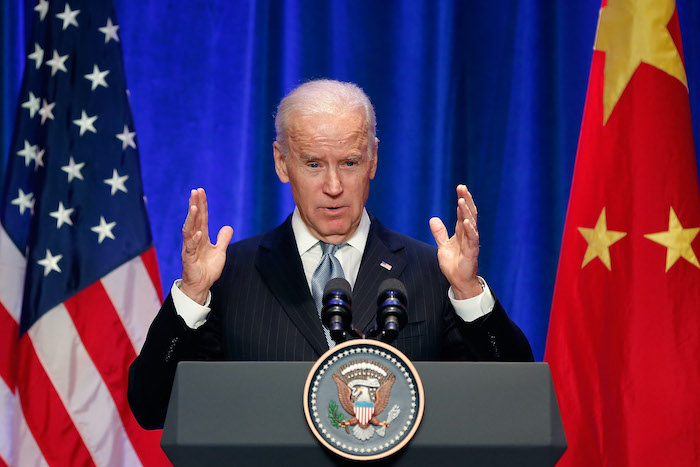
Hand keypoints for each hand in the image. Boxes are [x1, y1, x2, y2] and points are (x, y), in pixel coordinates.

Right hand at [180, 188, 232, 304]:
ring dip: (191, 219)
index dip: (202, 204)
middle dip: (194, 205)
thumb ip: (223, 239)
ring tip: (194, 207)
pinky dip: (194, 240)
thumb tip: (228, 226)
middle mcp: (194, 240)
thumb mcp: (219, 252)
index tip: (200, 191)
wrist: (202, 285)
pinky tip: (199, 233)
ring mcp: (190, 248)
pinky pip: (190, 248)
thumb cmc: (208, 269)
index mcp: (201, 237)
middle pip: (194, 220)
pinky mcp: (189, 259)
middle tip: (195, 192)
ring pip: (189, 230)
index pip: (201, 217)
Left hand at [429, 184, 481, 299]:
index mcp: (462, 231)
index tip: (460, 187)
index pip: (462, 212)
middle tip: (462, 187)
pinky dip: (469, 230)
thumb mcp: (443, 245)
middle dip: (466, 200)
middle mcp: (468, 234)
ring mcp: (471, 242)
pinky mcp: (471, 252)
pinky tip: (466, 221)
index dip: (462, 200)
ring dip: (466, 212)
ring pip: (471, 223)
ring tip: (462, 200)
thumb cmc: (454, 263)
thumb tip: (433, 219)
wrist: (458, 280)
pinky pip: (472, 239)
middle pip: (468, 213)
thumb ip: (439, 232)